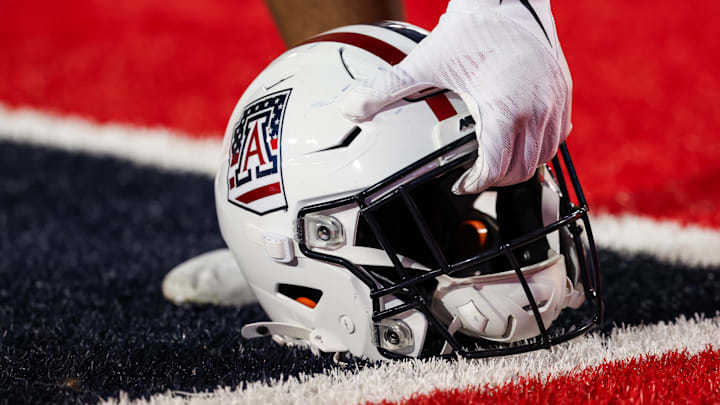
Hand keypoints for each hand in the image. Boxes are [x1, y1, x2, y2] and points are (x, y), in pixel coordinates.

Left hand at [338, 0, 572, 193]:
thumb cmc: (472, 27)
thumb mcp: (425, 61)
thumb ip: (386, 89)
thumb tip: (351, 108)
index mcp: (505, 108)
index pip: (496, 167)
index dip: (477, 183)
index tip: (462, 183)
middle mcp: (537, 108)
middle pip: (523, 168)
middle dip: (496, 179)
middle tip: (476, 177)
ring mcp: (555, 100)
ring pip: (543, 156)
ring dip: (519, 165)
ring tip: (495, 163)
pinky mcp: (563, 91)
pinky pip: (558, 134)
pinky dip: (539, 145)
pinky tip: (518, 139)